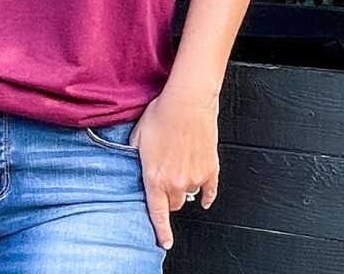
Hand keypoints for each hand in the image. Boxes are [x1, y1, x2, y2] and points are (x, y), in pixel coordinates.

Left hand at [129, 84, 219, 251]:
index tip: (164, 242)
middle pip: (173, 204)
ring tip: (180, 169)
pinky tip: (205, 198)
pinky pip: (210, 191)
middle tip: (167, 181)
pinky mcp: (211, 168)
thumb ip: (134, 156)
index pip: (157, 214)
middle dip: (169, 197)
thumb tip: (133, 163)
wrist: (187, 100)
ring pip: (189, 195)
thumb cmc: (162, 113)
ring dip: (184, 189)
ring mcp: (195, 177)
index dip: (160, 232)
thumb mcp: (137, 136)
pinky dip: (207, 195)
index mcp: (154, 177)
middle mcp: (175, 182)